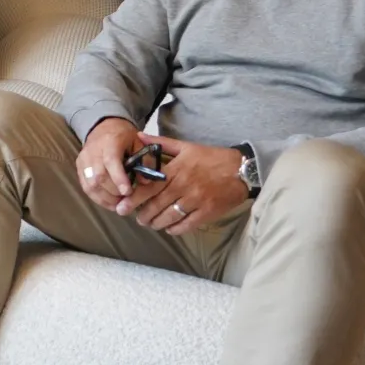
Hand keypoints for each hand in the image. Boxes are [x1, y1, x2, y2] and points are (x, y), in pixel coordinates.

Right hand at [74, 116, 139, 210]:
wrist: (104, 127)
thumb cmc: (124, 136)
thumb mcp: (139, 143)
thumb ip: (145, 161)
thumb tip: (145, 182)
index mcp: (110, 142)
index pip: (111, 162)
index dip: (119, 179)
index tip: (128, 192)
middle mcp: (93, 151)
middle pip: (99, 177)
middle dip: (114, 192)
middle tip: (128, 199)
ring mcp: (83, 160)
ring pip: (90, 184)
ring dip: (106, 198)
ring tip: (120, 203)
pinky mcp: (79, 168)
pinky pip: (86, 187)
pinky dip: (98, 198)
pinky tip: (110, 203)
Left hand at [125, 135, 248, 235]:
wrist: (241, 169)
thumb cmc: (212, 158)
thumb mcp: (186, 147)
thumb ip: (160, 143)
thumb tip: (139, 136)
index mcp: (177, 170)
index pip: (150, 187)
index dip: (134, 199)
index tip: (122, 206)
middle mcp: (184, 186)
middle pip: (157, 205)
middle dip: (143, 215)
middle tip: (136, 219)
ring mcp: (196, 201)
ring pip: (170, 217)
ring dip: (157, 223)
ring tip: (150, 224)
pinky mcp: (208, 212)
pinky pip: (187, 225)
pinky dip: (175, 229)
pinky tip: (169, 228)